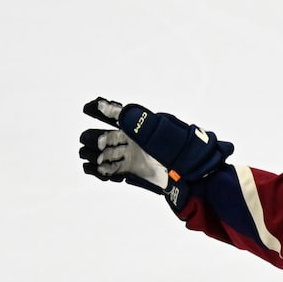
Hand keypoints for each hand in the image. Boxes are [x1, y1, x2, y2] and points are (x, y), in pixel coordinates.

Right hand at [79, 97, 232, 207]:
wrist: (193, 174)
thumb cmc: (179, 149)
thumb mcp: (159, 130)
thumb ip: (137, 120)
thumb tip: (113, 110)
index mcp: (139, 125)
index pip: (116, 114)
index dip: (102, 109)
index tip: (89, 107)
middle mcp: (133, 140)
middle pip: (108, 137)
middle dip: (97, 138)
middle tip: (89, 142)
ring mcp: (132, 156)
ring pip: (107, 154)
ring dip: (97, 155)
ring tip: (91, 158)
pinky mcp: (133, 172)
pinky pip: (113, 170)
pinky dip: (102, 171)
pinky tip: (96, 170)